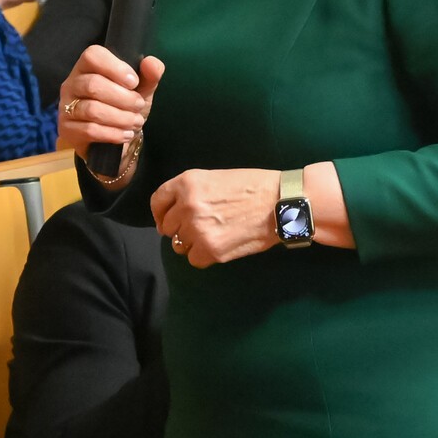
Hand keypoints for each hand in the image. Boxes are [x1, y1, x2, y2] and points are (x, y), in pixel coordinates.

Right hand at [59, 46, 164, 165]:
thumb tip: (151, 63)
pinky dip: (113, 133)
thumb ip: (149, 75)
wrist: (113, 139)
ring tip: (135, 122)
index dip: (115, 67)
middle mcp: (72, 84)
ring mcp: (66, 107)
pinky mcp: (67, 129)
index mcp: (87, 67)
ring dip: (120, 117)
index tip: (134, 82)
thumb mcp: (141, 90)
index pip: (92, 55)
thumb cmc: (123, 107)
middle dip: (123, 98)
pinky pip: (90, 130)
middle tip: (138, 106)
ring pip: (92, 109)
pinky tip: (125, 134)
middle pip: (93, 84)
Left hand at [149, 168, 284, 267]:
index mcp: (187, 183)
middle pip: (167, 227)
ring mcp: (197, 229)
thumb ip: (189, 193)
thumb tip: (169, 218)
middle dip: (181, 229)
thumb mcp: (214, 178)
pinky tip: (221, 245)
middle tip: (202, 227)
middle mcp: (187, 205)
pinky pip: (194, 259)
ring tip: (214, 235)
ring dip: (192, 243)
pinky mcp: (210, 249)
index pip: (157, 201)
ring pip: (179, 245)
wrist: (280, 202)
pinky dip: (205, 256)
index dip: (160, 213)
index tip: (165, 220)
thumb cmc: (252, 187)